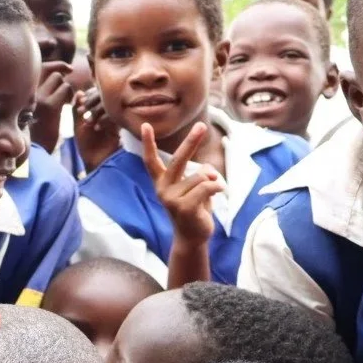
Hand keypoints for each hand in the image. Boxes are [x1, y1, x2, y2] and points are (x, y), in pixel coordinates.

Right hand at [31, 61, 74, 153]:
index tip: (68, 69)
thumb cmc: (33, 133)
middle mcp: (26, 92)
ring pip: (59, 78)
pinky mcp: (49, 106)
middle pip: (50, 70)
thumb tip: (55, 79)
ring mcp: (37, 98)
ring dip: (67, 89)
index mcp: (21, 93)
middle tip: (70, 87)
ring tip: (66, 103)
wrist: (32, 153)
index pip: (40, 68)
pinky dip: (71, 96)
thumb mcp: (30, 111)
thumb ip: (38, 95)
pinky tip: (68, 107)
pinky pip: (66, 89)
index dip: (56, 65)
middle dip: (63, 76)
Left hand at [72, 88, 118, 173]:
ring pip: (110, 106)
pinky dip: (105, 120)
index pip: (97, 93)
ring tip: (87, 122)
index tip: (80, 104)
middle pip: (105, 96)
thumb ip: (76, 109)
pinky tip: (96, 128)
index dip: (89, 95)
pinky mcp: (121, 127)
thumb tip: (79, 92)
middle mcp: (108, 111)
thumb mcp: (78, 126)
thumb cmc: (86, 144)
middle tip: (82, 111)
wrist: (95, 161)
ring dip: (97, 112)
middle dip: (92, 102)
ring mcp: (115, 118)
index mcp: (98, 108)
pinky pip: (116, 116)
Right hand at [144, 122, 223, 243]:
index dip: (148, 143)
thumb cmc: (194, 208)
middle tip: (201, 126)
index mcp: (162, 182)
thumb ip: (200, 174)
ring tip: (212, 192)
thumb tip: (208, 172)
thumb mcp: (195, 187)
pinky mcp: (183, 207)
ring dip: (212, 180)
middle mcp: (162, 189)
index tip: (145, 125)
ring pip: (200, 176)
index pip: (151, 160)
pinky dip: (217, 187)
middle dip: (191, 141)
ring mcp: (171, 199)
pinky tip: (218, 194)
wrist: (192, 237)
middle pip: (178, 159)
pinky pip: (207, 186)